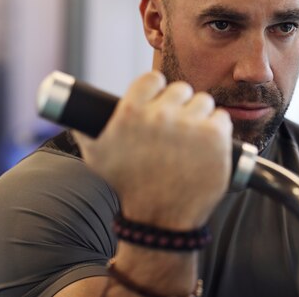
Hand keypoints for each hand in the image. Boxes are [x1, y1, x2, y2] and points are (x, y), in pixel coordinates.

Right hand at [73, 71, 232, 230]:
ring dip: (200, 115)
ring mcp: (190, 125)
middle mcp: (161, 115)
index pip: (152, 79)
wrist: (160, 219)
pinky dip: (218, 129)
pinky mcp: (215, 137)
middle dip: (180, 105)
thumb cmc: (129, 186)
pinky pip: (222, 118)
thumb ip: (85, 127)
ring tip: (193, 138)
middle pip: (181, 89)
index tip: (160, 102)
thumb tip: (76, 108)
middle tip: (178, 127)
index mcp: (131, 112)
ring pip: (203, 101)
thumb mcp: (96, 155)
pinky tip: (208, 145)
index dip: (158, 90)